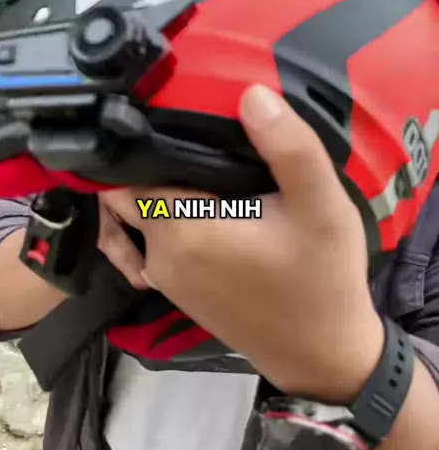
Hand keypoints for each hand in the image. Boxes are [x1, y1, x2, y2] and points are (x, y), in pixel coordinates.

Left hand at [104, 84, 384, 403]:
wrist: (322, 357)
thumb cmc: (322, 278)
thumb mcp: (321, 207)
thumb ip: (289, 148)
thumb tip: (252, 93)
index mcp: (182, 226)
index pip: (134, 163)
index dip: (146, 132)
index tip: (171, 110)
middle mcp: (159, 251)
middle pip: (126, 188)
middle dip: (144, 157)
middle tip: (185, 130)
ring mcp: (162, 275)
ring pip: (133, 215)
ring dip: (150, 187)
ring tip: (188, 160)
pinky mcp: (175, 289)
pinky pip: (145, 241)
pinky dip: (154, 219)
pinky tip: (190, 203)